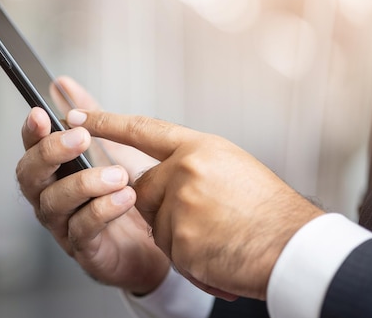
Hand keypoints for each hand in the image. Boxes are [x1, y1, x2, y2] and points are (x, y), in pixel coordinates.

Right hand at [15, 77, 169, 294]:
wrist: (157, 239)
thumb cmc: (126, 191)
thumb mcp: (111, 147)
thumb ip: (88, 115)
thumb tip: (62, 83)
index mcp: (54, 171)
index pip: (31, 148)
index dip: (32, 131)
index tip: (42, 114)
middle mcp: (51, 197)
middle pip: (30, 175)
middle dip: (52, 153)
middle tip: (81, 138)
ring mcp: (64, 225)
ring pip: (55, 202)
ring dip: (85, 183)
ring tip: (118, 175)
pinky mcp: (85, 249)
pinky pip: (83, 229)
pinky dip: (102, 210)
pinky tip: (125, 198)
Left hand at [66, 109, 324, 300]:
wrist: (294, 247)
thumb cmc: (270, 211)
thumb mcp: (233, 167)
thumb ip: (193, 165)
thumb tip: (169, 173)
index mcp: (201, 147)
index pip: (143, 130)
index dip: (107, 121)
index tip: (77, 114)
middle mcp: (186, 169)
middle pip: (146, 188)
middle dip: (164, 207)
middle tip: (206, 217)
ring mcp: (181, 203)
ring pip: (156, 223)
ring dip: (180, 235)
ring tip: (220, 235)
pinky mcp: (180, 238)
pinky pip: (168, 250)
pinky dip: (190, 258)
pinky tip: (218, 252)